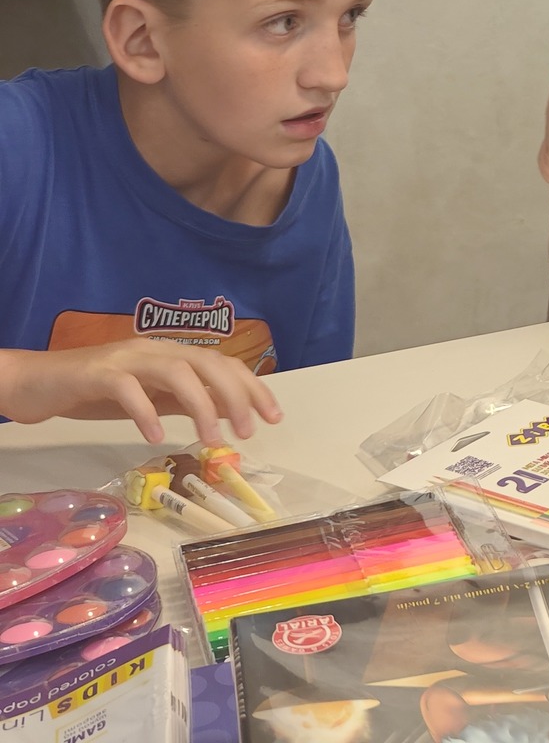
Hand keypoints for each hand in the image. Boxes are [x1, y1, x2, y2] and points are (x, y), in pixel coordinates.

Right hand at [0, 339, 281, 445]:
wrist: (36, 383)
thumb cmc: (94, 391)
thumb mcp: (148, 397)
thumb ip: (182, 400)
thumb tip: (224, 412)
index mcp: (170, 354)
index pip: (223, 363)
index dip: (252, 387)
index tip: (273, 416)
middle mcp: (154, 350)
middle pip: (208, 363)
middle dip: (236, 396)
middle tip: (248, 432)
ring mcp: (125, 359)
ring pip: (176, 372)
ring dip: (200, 406)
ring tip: (212, 439)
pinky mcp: (96, 375)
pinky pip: (127, 389)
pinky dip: (146, 411)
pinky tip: (155, 436)